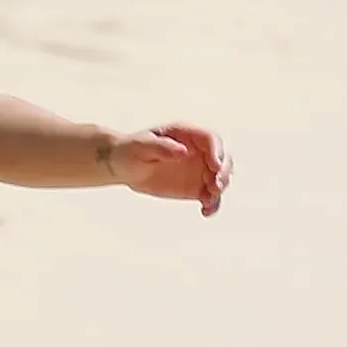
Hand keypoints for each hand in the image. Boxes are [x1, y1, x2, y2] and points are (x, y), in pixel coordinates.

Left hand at [109, 122, 230, 215]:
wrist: (123, 166)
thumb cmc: (131, 150)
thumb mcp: (142, 147)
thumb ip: (162, 147)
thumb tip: (184, 151)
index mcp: (187, 135)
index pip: (210, 140)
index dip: (217, 152)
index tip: (215, 166)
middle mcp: (198, 151)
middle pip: (222, 158)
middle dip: (224, 172)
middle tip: (215, 187)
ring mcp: (199, 169)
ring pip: (220, 178)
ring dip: (219, 189)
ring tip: (208, 201)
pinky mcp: (195, 187)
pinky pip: (210, 196)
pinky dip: (212, 204)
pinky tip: (205, 211)